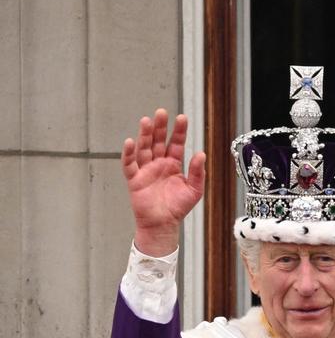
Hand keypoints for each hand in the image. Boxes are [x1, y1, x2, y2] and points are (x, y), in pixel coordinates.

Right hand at [121, 109, 206, 255]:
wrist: (163, 224)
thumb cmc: (177, 207)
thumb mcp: (194, 189)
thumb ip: (197, 172)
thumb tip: (201, 153)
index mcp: (173, 164)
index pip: (176, 143)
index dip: (178, 131)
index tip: (182, 118)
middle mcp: (158, 164)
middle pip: (158, 141)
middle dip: (160, 127)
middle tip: (161, 112)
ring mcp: (146, 170)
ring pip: (144, 148)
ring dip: (145, 135)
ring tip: (147, 121)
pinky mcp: (134, 179)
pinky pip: (129, 164)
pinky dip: (129, 153)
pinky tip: (130, 142)